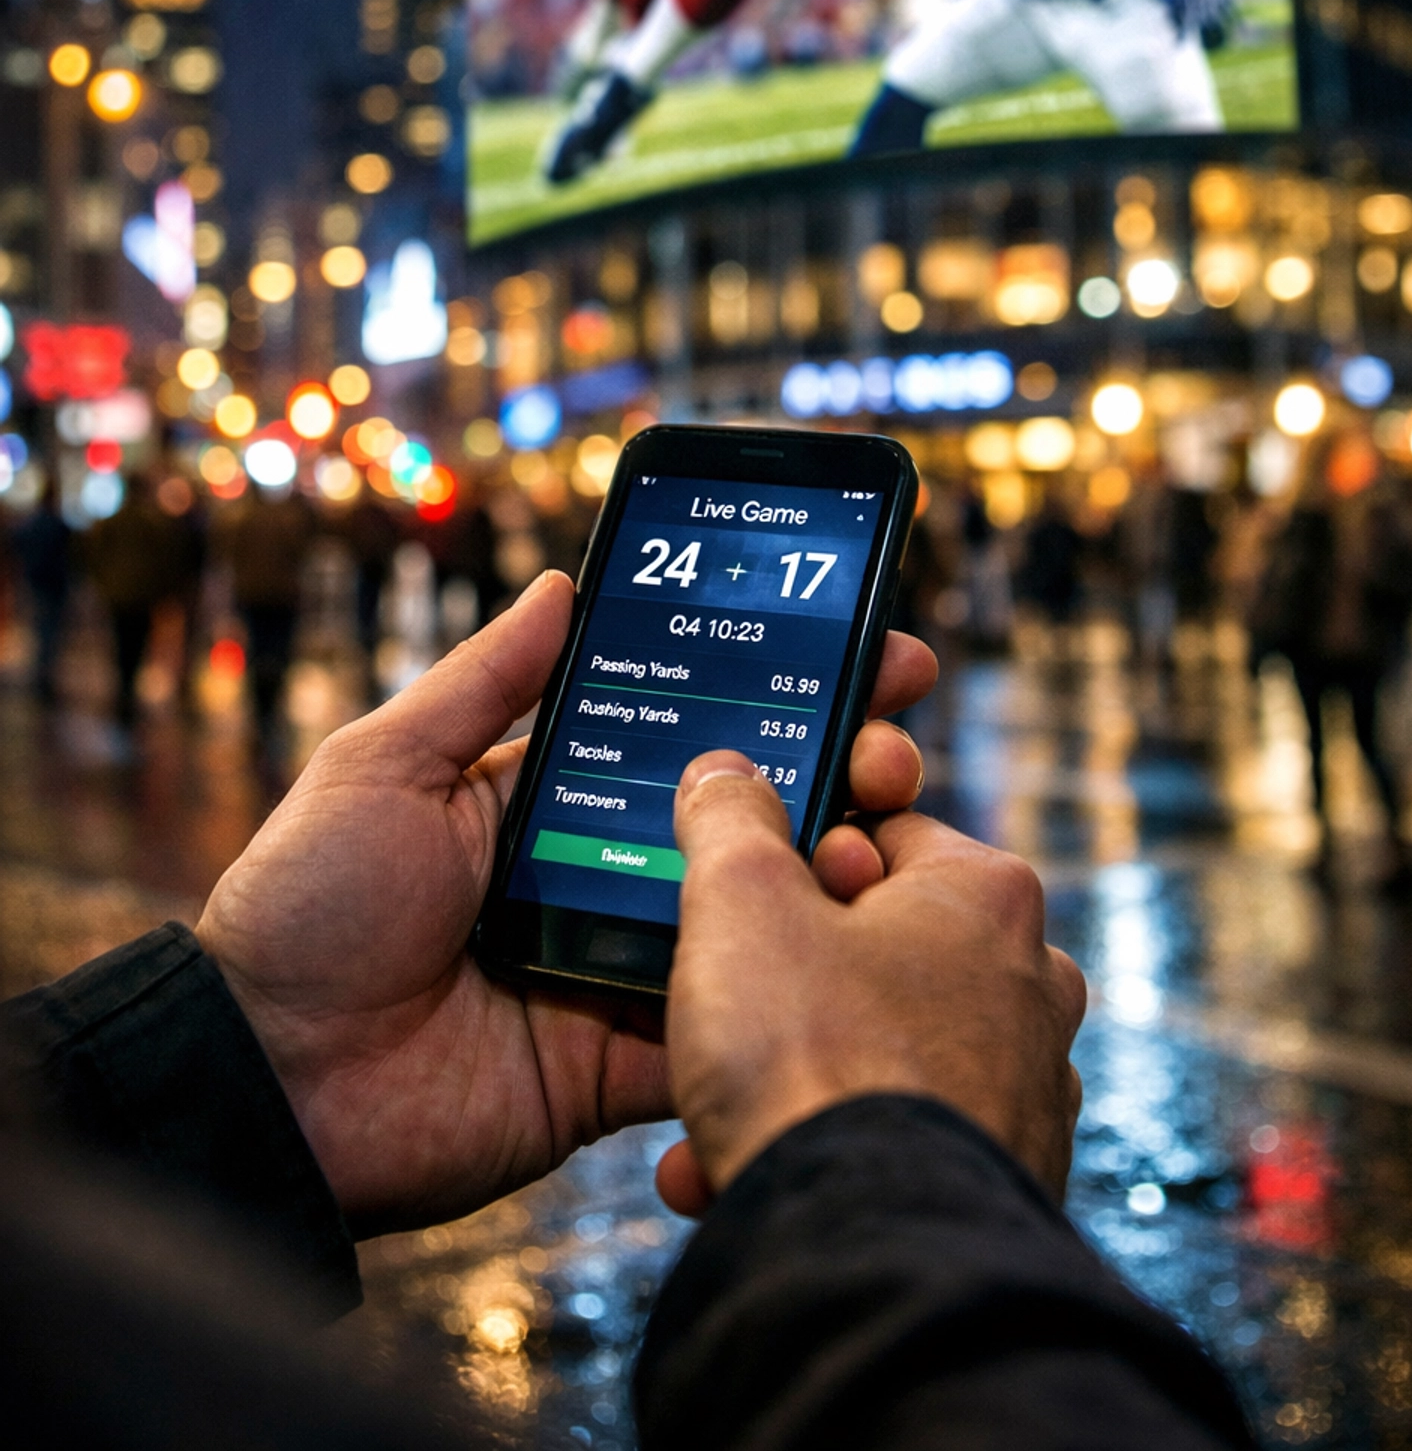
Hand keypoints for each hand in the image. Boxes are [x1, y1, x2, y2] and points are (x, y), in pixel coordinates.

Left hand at [194, 571, 934, 1236]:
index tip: (863, 649)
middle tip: (891, 748)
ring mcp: (619, 968)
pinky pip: (715, 1028)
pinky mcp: (621, 1063)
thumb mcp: (384, 766)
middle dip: (834, 775)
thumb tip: (563, 582)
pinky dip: (777, 998)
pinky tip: (835, 951)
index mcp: (553, 797)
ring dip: (825, 878)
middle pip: (744, 820)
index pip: (690, 728)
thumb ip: (483, 682)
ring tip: (877, 834)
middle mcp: (603, 874)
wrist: (268, 1083)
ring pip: (752, 920)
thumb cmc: (306, 906)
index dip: (777, 690)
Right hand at [657, 756, 1085, 1218]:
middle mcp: (1030, 986)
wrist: (868, 1253)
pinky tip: (735, 1174)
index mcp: (989, 896)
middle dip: (785, 983)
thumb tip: (724, 773)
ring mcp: (1026, 1092)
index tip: (742, 899)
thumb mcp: (741, 904)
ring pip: (875, 1054)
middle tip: (718, 1008)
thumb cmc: (816, 1061)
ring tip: (709, 1109)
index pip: (882, 835)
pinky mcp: (1003, 1183)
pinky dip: (822, 1151)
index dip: (797, 860)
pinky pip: (892, 1142)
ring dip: (788, 1076)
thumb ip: (728, 822)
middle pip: (876, 949)